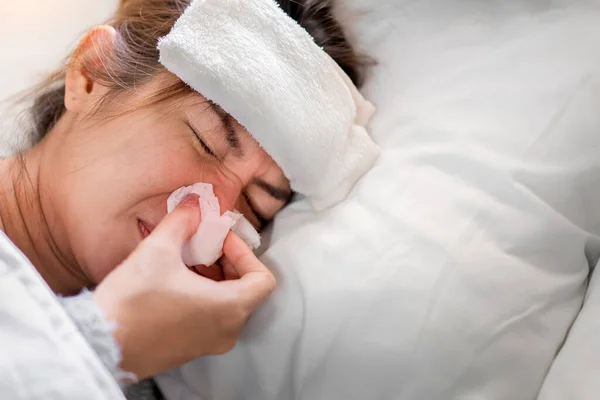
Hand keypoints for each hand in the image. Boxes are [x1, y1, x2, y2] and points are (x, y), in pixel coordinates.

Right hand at [94, 194, 275, 379]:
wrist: (98, 343)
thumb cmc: (132, 302)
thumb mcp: (158, 250)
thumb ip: (182, 221)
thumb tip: (194, 204)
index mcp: (230, 308)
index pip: (262, 278)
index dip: (245, 253)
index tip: (220, 241)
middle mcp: (227, 330)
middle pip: (247, 289)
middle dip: (228, 261)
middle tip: (204, 245)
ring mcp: (210, 343)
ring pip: (229, 303)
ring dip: (215, 277)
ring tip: (187, 259)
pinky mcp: (192, 348)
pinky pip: (212, 317)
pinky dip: (204, 295)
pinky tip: (176, 279)